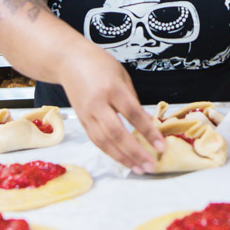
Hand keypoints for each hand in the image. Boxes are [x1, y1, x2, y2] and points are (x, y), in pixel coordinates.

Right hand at [57, 44, 165, 172]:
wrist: (68, 61)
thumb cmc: (98, 64)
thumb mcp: (122, 76)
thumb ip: (133, 100)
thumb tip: (146, 122)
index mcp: (112, 89)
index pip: (132, 114)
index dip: (148, 132)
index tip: (161, 146)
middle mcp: (97, 104)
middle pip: (117, 133)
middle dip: (135, 152)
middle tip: (151, 166)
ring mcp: (87, 114)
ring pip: (104, 142)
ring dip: (123, 158)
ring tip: (139, 169)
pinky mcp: (81, 121)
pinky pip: (96, 140)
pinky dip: (110, 152)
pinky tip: (122, 159)